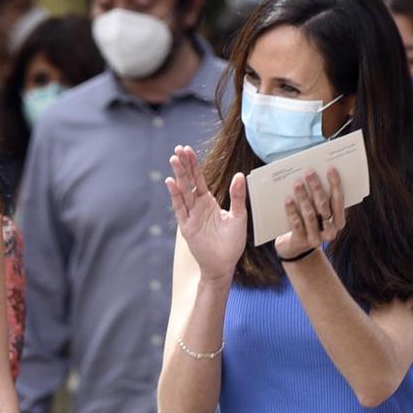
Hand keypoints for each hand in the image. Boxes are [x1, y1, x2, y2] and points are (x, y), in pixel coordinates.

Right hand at [165, 145, 246, 282]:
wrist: (224, 264)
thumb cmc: (232, 242)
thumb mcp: (239, 216)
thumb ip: (237, 196)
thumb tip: (240, 175)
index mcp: (208, 202)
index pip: (198, 179)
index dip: (193, 165)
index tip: (187, 150)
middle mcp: (197, 206)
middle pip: (188, 182)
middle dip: (183, 166)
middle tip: (178, 149)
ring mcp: (190, 216)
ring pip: (182, 192)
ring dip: (178, 176)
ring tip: (174, 160)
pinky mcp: (186, 226)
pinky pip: (180, 209)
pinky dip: (175, 196)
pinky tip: (171, 183)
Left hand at [274, 169, 345, 260]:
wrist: (294, 247)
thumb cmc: (306, 222)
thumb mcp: (316, 212)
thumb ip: (319, 198)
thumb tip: (315, 174)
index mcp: (338, 221)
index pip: (339, 200)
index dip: (335, 184)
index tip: (330, 168)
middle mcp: (331, 231)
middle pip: (324, 206)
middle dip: (316, 187)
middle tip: (308, 172)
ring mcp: (316, 238)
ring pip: (310, 214)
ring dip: (303, 197)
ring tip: (297, 183)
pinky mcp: (301, 242)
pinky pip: (297, 224)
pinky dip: (292, 211)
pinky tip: (287, 200)